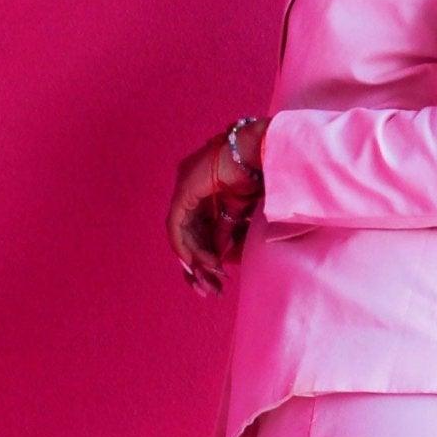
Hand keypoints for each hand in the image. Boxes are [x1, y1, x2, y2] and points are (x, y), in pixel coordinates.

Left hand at [166, 125, 265, 297]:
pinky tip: (196, 262)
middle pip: (186, 233)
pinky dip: (184, 246)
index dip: (203, 253)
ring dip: (195, 257)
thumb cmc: (257, 174)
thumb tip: (218, 254)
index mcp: (202, 191)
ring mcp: (184, 188)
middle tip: (209, 286)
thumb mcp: (238, 211)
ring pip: (180, 232)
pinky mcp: (184, 191)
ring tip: (210, 275)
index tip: (215, 275)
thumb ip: (225, 230)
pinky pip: (176, 225)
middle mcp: (188, 189)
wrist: (260, 150)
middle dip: (198, 262)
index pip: (195, 227)